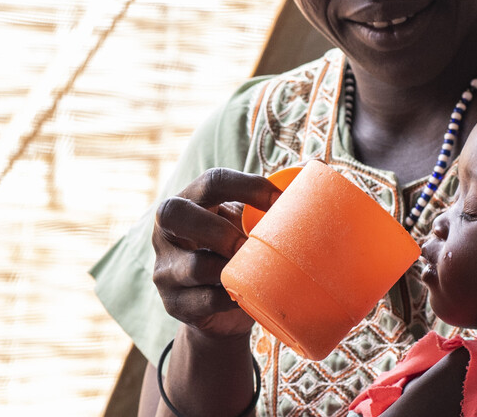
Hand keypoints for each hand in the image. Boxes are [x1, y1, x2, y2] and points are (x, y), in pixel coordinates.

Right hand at [151, 168, 281, 338]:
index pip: (211, 181)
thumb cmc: (234, 254)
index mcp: (187, 202)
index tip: (279, 202)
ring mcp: (165, 269)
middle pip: (175, 214)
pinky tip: (247, 297)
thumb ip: (268, 199)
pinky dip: (231, 300)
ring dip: (229, 270)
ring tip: (253, 274)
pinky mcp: (174, 303)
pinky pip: (203, 301)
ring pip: (192, 266)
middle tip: (250, 245)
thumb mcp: (243, 224)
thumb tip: (311, 167)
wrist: (218, 310)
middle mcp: (165, 232)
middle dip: (220, 229)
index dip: (246, 186)